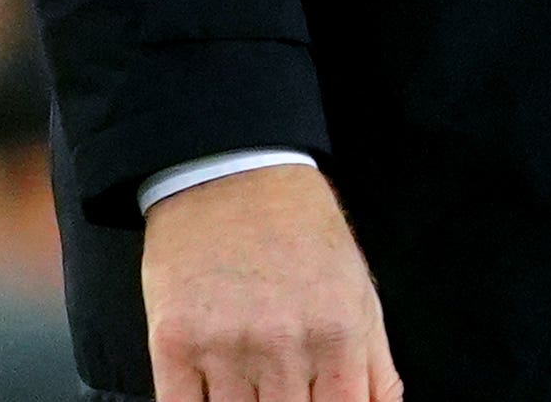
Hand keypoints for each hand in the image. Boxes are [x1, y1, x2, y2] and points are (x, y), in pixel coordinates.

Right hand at [142, 162, 401, 401]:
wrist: (233, 171)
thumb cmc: (300, 230)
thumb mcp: (359, 291)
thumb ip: (376, 369)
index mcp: (338, 334)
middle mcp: (283, 346)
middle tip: (283, 394)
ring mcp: (225, 348)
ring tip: (252, 390)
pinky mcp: (174, 344)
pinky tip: (212, 398)